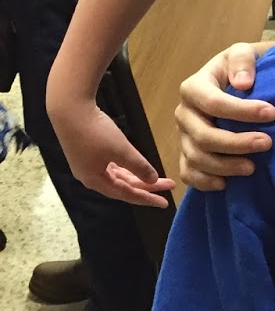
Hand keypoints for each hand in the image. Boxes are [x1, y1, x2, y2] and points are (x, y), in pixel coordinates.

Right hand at [56, 99, 174, 207]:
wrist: (70, 108)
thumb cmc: (96, 132)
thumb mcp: (121, 151)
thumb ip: (139, 167)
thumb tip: (152, 179)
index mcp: (94, 180)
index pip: (126, 194)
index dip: (146, 198)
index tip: (164, 203)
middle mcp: (89, 175)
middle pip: (123, 185)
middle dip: (146, 185)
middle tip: (168, 185)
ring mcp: (88, 162)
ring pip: (118, 175)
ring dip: (137, 176)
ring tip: (157, 178)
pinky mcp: (88, 150)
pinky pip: (111, 165)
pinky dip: (126, 167)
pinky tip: (136, 167)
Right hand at [176, 42, 274, 190]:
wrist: (239, 83)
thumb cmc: (241, 69)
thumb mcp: (242, 53)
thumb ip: (242, 60)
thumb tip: (243, 83)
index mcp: (193, 88)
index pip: (214, 103)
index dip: (242, 111)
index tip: (272, 114)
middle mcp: (184, 113)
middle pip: (203, 136)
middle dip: (236, 143)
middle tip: (267, 143)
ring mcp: (184, 136)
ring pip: (196, 158)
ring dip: (224, 166)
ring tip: (252, 167)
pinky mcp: (188, 154)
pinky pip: (189, 173)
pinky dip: (204, 182)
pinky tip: (226, 184)